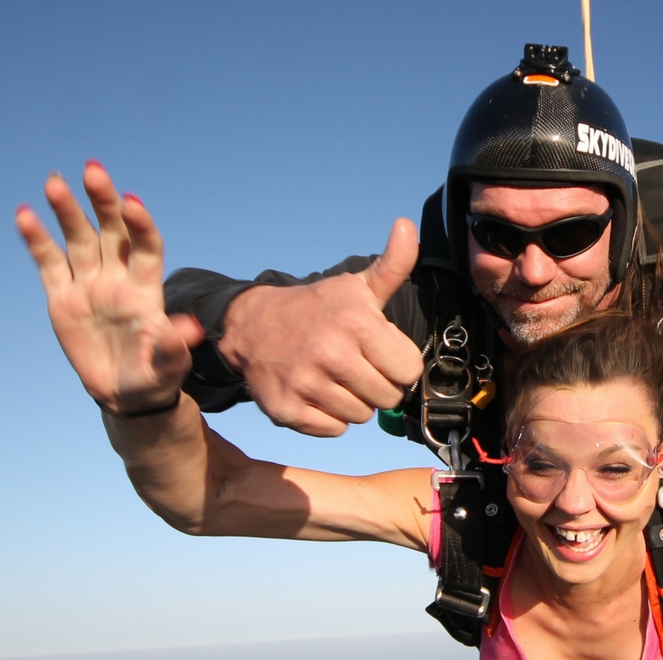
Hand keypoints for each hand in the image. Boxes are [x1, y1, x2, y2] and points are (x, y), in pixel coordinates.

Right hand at [17, 162, 203, 414]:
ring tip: (54, 182)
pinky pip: (49, 263)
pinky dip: (37, 240)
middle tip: (93, 170)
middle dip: (103, 201)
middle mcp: (117, 279)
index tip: (131, 203)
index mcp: (145, 289)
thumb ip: (173, 345)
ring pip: (78, 239)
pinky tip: (25, 215)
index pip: (145, 247)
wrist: (125, 393)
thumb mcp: (167, 366)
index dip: (139, 225)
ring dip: (67, 210)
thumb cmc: (154, 377)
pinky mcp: (63, 297)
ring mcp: (89, 285)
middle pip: (111, 231)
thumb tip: (192, 329)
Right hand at [218, 218, 424, 435]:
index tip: (378, 352)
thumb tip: (406, 225)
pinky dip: (329, 417)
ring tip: (335, 377)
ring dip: (354, 401)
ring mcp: (306, 384)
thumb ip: (392, 265)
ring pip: (361, 416)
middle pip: (388, 397)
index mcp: (356, 323)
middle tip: (356, 366)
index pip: (409, 370)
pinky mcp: (286, 409)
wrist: (253, 326)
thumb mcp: (356, 287)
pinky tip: (316, 392)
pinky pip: (334, 430)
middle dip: (378, 385)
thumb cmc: (317, 309)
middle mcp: (331, 354)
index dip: (397, 363)